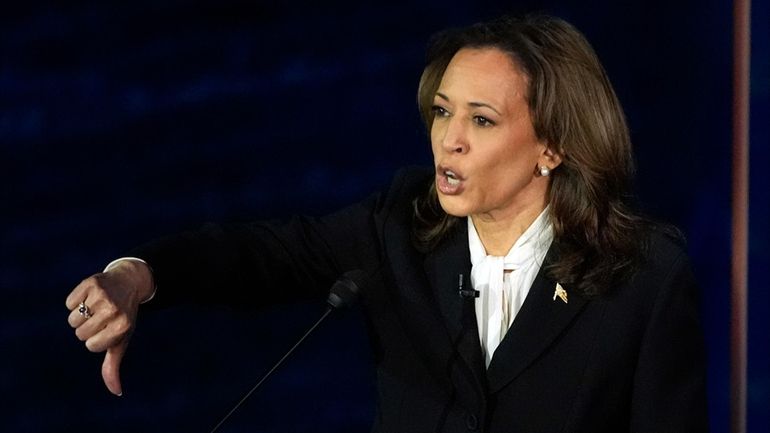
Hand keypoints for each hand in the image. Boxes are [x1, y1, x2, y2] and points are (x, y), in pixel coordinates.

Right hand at [65, 260, 153, 395]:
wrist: (130, 282)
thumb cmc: (123, 317)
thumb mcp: (121, 340)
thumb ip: (114, 366)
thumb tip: (116, 392)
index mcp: (122, 327)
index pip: (91, 346)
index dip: (95, 340)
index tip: (107, 329)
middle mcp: (114, 310)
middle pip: (80, 333)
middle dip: (87, 328)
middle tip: (102, 317)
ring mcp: (103, 296)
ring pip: (73, 319)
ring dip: (80, 315)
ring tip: (96, 307)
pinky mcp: (92, 283)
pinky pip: (69, 302)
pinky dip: (75, 301)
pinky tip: (91, 296)